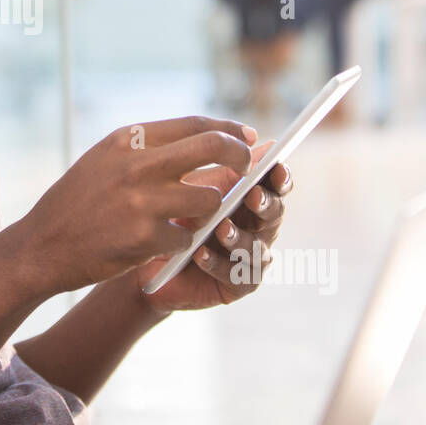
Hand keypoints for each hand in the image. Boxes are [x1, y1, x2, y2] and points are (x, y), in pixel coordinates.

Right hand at [16, 117, 256, 294]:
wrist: (42, 245)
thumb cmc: (79, 201)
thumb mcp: (107, 160)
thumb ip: (151, 149)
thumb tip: (207, 138)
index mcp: (128, 139)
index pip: (195, 124)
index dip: (229, 130)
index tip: (246, 137)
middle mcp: (137, 164)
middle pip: (214, 147)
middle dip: (240, 157)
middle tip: (247, 169)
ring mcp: (142, 201)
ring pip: (210, 198)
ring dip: (209, 209)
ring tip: (189, 216)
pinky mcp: (144, 238)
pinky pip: (187, 236)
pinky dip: (181, 241)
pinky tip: (159, 242)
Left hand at [137, 140, 292, 312]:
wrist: (145, 255)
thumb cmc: (173, 211)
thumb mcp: (193, 185)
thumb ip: (223, 166)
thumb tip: (257, 139)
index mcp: (252, 197)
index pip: (275, 184)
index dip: (280, 176)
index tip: (275, 167)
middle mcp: (258, 226)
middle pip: (275, 214)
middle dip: (266, 204)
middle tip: (252, 196)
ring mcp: (250, 257)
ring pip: (257, 248)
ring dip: (239, 237)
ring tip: (220, 228)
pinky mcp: (237, 285)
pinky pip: (235, 276)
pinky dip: (218, 263)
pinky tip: (200, 253)